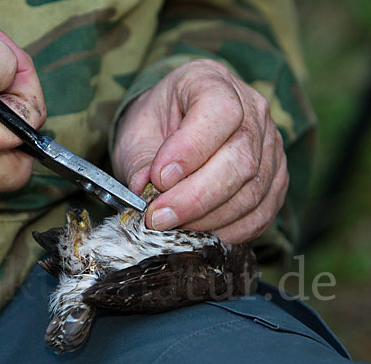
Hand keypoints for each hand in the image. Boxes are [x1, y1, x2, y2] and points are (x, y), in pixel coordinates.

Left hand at [113, 59, 287, 243]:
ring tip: (172, 228)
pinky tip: (199, 234)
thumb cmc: (155, 125)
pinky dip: (229, 230)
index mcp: (212, 81)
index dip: (190, 150)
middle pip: (240, 160)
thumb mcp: (136, 134)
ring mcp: (270, 144)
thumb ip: (140, 163)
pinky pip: (262, 213)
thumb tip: (145, 193)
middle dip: (195, 198)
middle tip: (157, 218)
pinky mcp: (276, 178)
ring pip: (253, 191)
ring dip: (208, 219)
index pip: (220, 113)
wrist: (173, 127)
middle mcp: (252, 109)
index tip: (158, 178)